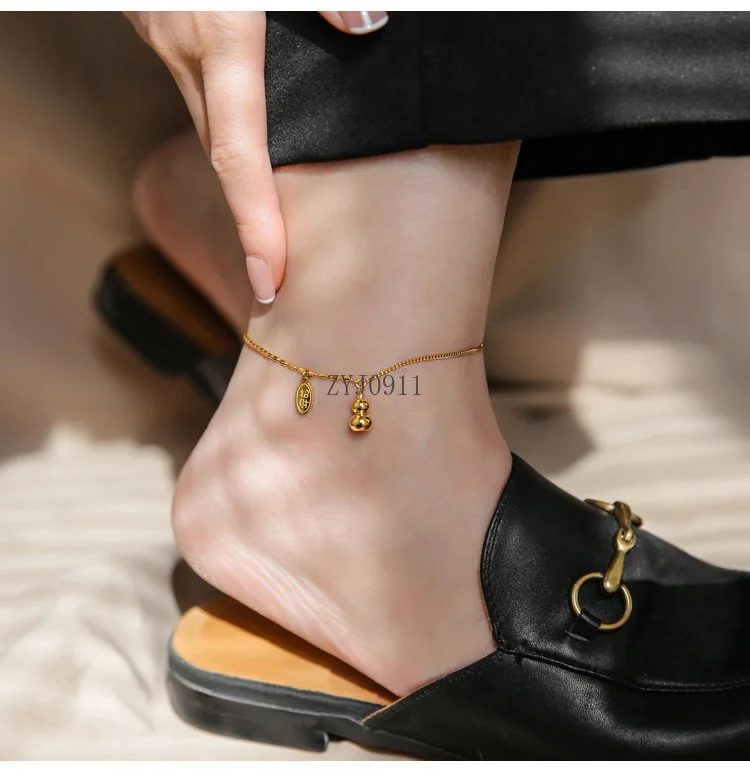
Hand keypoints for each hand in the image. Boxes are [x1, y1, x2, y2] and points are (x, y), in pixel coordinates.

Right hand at [125, 12, 388, 303]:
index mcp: (219, 39)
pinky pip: (210, 101)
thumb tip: (369, 25)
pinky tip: (259, 155)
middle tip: (278, 275)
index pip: (242, 158)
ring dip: (243, 184)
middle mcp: (187, 51)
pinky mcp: (177, 29)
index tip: (270, 279)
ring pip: (216, 131)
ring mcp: (173, 40)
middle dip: (252, 222)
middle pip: (228, 159)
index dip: (256, 226)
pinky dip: (235, 138)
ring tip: (270, 231)